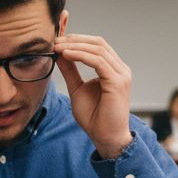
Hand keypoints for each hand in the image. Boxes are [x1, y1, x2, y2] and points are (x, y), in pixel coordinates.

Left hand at [53, 34, 132, 158]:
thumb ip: (71, 71)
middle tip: (55, 41)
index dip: (77, 40)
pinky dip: (81, 55)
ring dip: (75, 46)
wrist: (106, 138)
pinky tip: (66, 55)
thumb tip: (60, 54)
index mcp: (113, 70)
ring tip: (58, 47)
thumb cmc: (94, 118)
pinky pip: (98, 61)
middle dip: (75, 40)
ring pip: (98, 49)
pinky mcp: (117, 82)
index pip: (97, 45)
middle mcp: (120, 69)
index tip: (57, 41)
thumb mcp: (77, 89)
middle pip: (98, 43)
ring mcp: (121, 75)